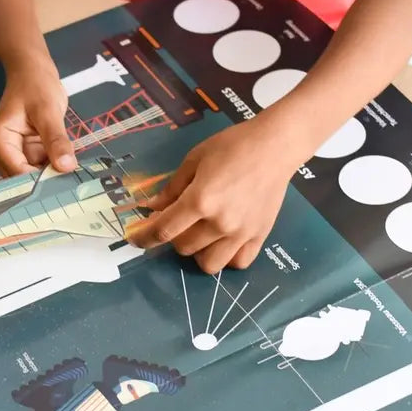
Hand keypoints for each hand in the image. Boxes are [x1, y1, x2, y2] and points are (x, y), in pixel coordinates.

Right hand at [0, 59, 76, 174]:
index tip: (66, 185)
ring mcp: (13, 156)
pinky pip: (41, 169)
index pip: (18, 175)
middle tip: (75, 184)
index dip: (40, 182)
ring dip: (53, 176)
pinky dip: (54, 169)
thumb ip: (56, 140)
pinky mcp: (26, 155)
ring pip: (34, 177)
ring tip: (75, 178)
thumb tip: (66, 167)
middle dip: (47, 181)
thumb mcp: (48, 111)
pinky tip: (70, 168)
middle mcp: (1, 154)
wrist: (33, 72)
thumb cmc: (36, 86)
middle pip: (23, 180)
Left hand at [129, 118, 299, 273]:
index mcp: (200, 201)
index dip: (144, 238)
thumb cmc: (232, 146)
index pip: (163, 230)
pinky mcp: (259, 236)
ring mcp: (241, 233)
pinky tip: (224, 242)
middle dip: (174, 237)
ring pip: (209, 264)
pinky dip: (227, 258)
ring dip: (198, 252)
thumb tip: (153, 208)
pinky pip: (238, 263)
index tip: (135, 239)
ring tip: (202, 234)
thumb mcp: (195, 160)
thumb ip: (172, 188)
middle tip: (180, 221)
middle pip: (183, 248)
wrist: (275, 146)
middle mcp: (219, 222)